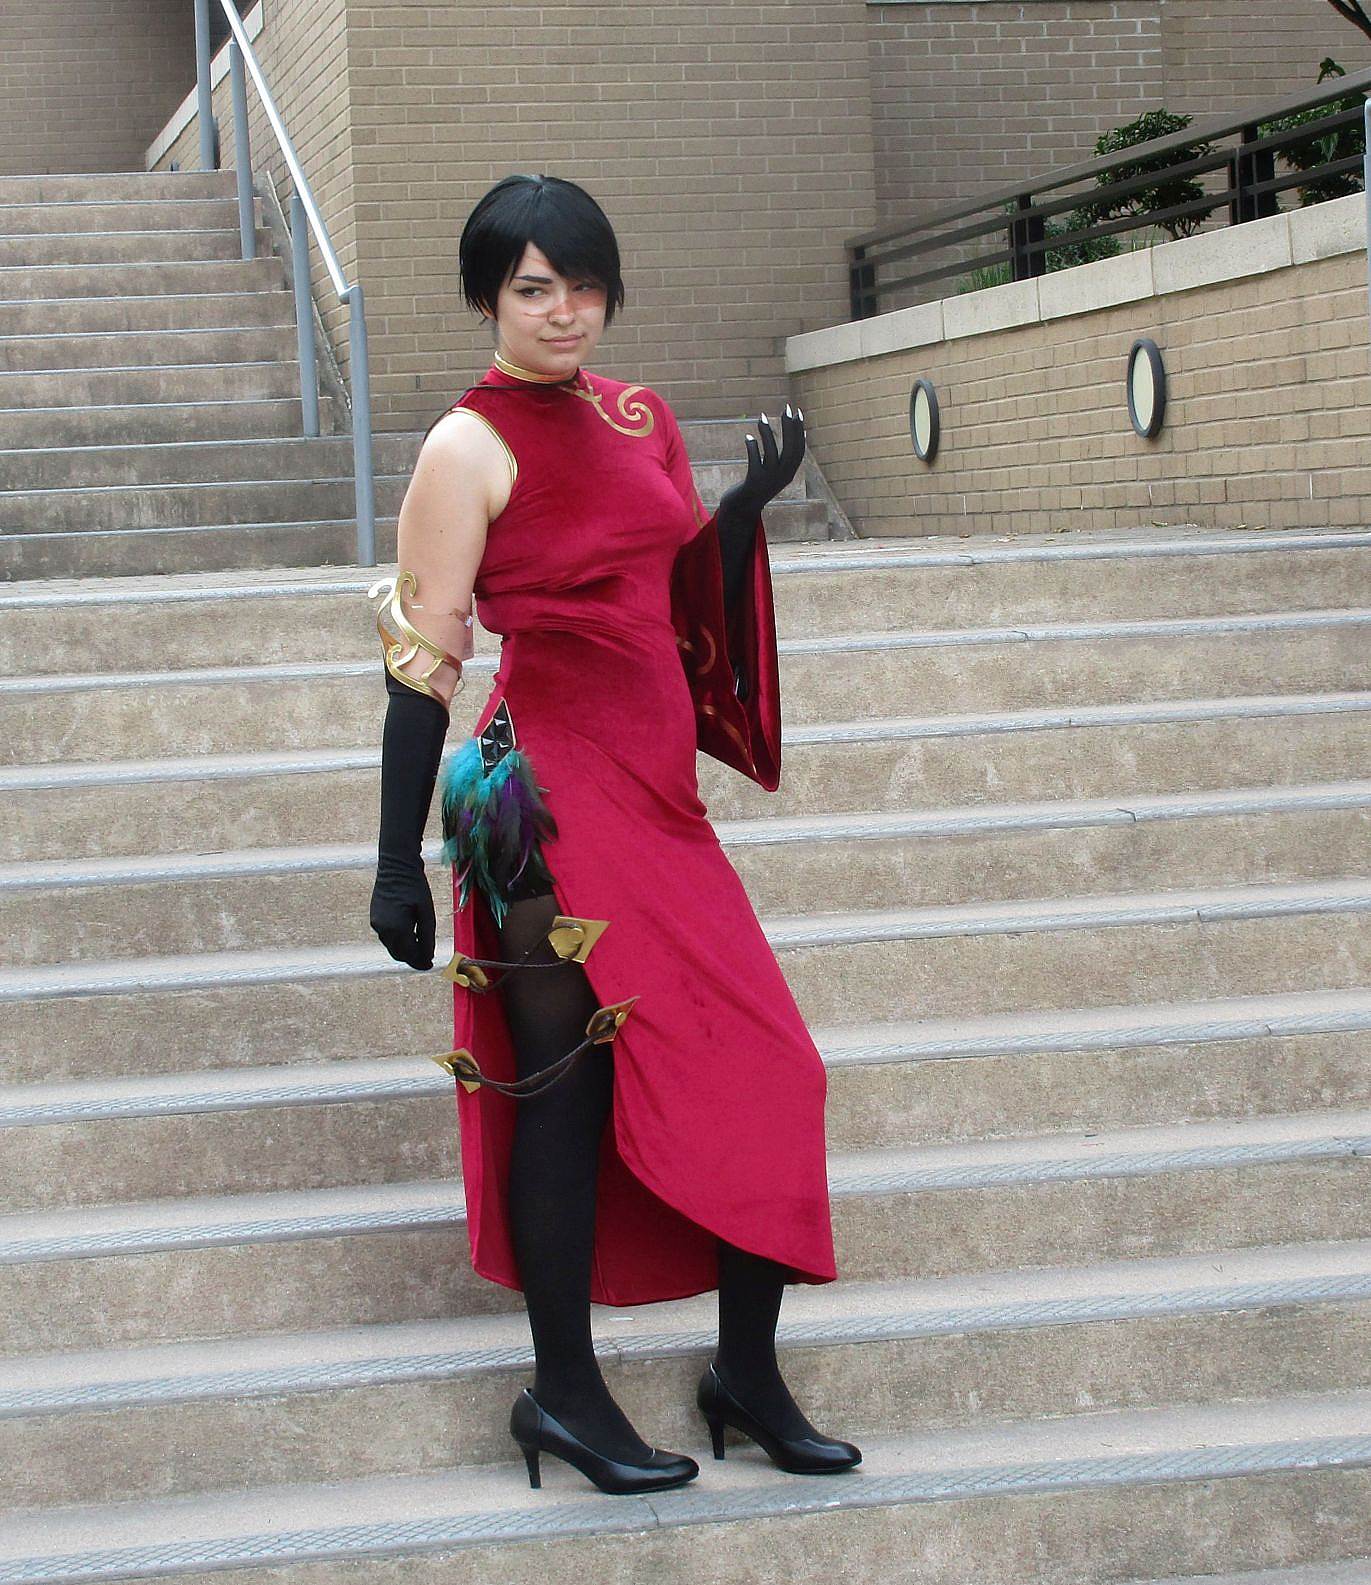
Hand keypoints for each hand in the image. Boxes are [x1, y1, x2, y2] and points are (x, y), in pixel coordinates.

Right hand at [370, 862, 436, 970]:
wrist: (396, 866)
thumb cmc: (415, 887)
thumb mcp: (427, 912)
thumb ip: (427, 936)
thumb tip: (428, 956)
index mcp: (396, 928)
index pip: (409, 954)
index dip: (420, 962)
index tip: (430, 965)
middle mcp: (383, 929)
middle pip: (399, 954)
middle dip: (412, 958)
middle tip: (426, 959)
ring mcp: (376, 924)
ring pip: (392, 946)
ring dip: (405, 950)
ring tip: (420, 947)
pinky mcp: (374, 919)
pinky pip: (387, 937)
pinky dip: (398, 940)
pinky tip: (409, 935)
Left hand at [719, 401, 805, 519]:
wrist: (742, 509)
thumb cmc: (758, 485)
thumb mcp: (775, 471)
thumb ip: (785, 457)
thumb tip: (799, 434)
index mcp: (789, 473)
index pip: (799, 449)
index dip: (799, 431)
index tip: (797, 412)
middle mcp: (782, 477)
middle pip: (789, 450)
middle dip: (789, 428)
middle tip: (786, 408)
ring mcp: (768, 480)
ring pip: (771, 454)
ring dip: (767, 434)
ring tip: (761, 417)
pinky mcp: (753, 482)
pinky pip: (755, 462)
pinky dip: (752, 448)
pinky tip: (748, 437)